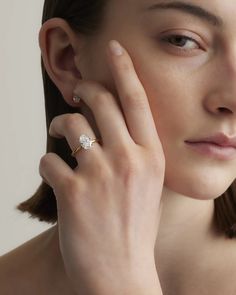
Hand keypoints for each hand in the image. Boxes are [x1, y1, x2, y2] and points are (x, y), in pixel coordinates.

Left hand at [39, 40, 164, 293]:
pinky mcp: (72, 191)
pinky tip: (56, 177)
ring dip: (59, 125)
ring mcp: (99, 174)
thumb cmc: (133, 227)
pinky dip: (48, 164)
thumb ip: (134, 153)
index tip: (114, 49)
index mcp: (150, 156)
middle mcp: (128, 159)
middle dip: (84, 89)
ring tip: (58, 134)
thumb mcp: (146, 185)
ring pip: (69, 125)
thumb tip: (106, 126)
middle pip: (100, 101)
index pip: (136, 100)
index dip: (124, 69)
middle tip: (76, 91)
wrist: (121, 273)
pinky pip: (48, 160)